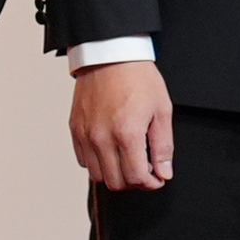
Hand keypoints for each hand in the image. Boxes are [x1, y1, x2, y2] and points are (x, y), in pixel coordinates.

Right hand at [71, 61, 174, 190]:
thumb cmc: (138, 78)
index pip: (137, 177)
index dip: (151, 183)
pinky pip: (83, 160)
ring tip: (127, 161)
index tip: (158, 177)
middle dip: (134, 182)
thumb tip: (164, 172)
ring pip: (98, 175)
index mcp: (127, 133)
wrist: (110, 55)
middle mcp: (102, 138)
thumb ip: (163, 145)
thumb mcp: (162, 110)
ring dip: (115, 174)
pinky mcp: (75, 129)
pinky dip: (98, 163)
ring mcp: (86, 134)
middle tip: (145, 170)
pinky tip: (110, 151)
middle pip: (116, 182)